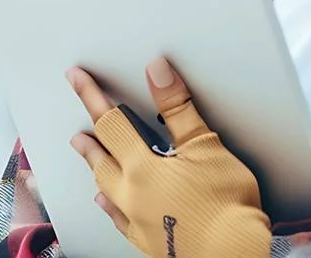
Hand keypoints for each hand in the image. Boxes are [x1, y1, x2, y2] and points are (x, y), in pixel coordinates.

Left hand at [67, 57, 270, 257]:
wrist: (233, 256)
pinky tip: (106, 203)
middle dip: (89, 139)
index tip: (77, 79)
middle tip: (77, 128)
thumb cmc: (225, 205)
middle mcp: (132, 195)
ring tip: (87, 156)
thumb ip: (178, 108)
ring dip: (96, 168)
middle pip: (102, 159)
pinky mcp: (150, 242)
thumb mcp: (205, 145)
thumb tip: (157, 72)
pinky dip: (110, 208)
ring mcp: (138, 221)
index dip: (91, 96)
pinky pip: (119, 221)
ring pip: (107, 189)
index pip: (110, 122)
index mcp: (142, 167)